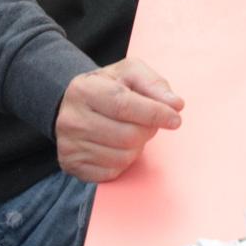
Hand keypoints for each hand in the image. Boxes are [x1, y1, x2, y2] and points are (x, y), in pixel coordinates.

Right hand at [55, 58, 183, 182]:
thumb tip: (175, 104)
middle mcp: (72, 119)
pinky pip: (112, 172)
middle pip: (127, 135)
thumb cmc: (107, 87)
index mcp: (84, 90)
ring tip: (130, 132)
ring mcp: (70, 145)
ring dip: (137, 147)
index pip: (124, 105)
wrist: (74, 106)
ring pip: (123, 157)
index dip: (154, 114)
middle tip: (147, 122)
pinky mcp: (74, 166)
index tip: (175, 119)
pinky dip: (123, 162)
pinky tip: (118, 146)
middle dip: (147, 130)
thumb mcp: (129, 73)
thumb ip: (154, 84)